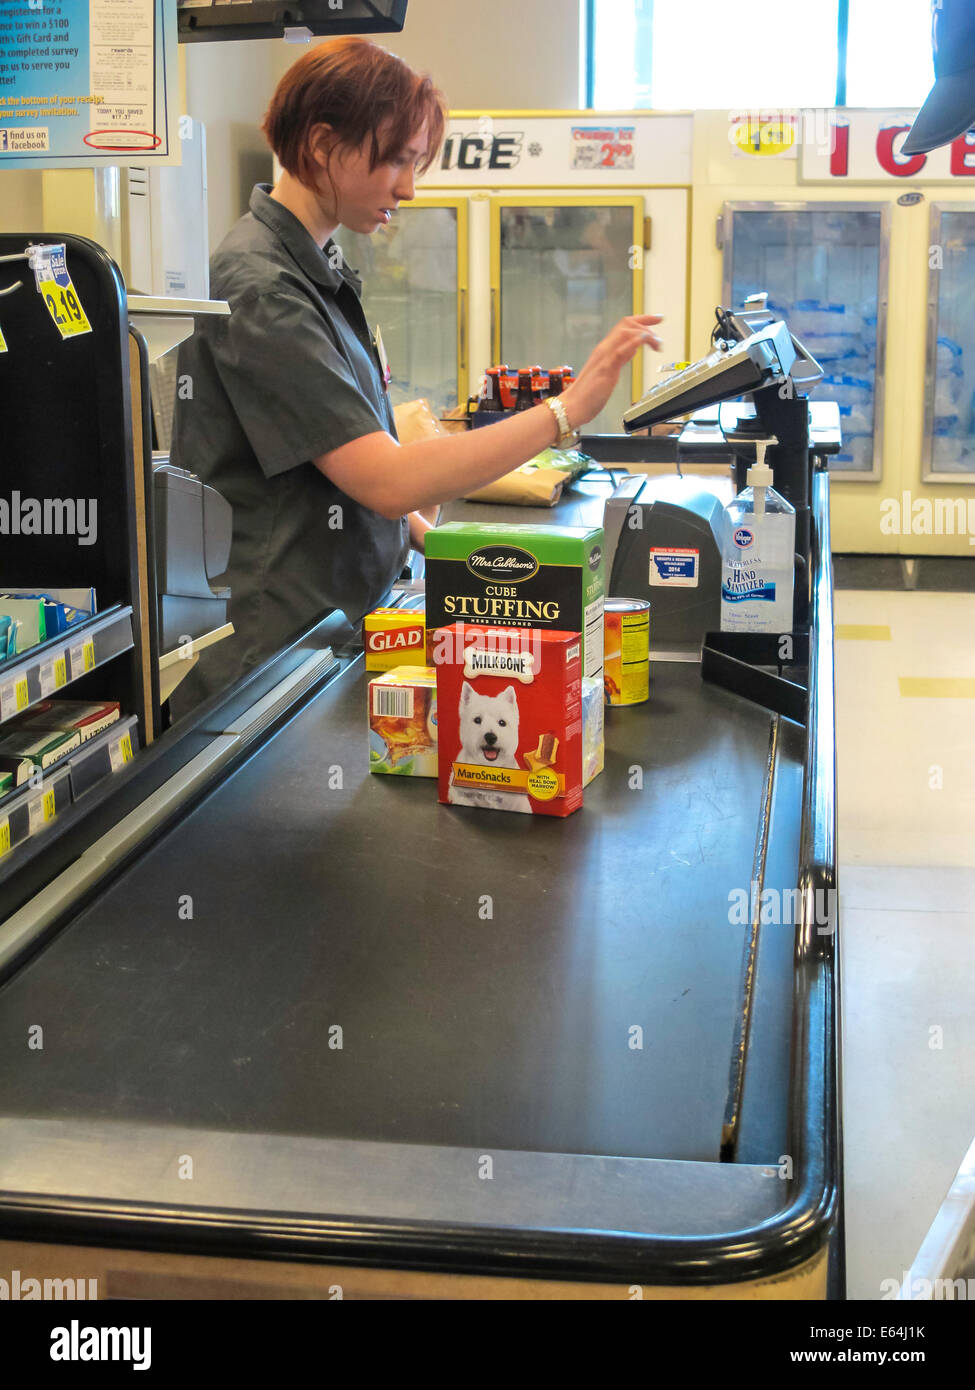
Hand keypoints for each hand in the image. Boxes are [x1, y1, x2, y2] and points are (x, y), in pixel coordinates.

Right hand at [561, 314, 662, 428]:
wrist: (572, 407)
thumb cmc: (587, 395)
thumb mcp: (609, 372)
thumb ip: (620, 359)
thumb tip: (632, 349)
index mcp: (604, 350)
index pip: (624, 327)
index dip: (642, 320)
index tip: (656, 320)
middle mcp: (604, 350)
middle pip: (626, 324)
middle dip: (646, 322)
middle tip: (659, 333)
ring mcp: (604, 358)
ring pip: (625, 333)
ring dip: (645, 334)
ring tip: (657, 345)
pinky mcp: (605, 369)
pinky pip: (620, 351)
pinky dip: (634, 342)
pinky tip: (644, 340)